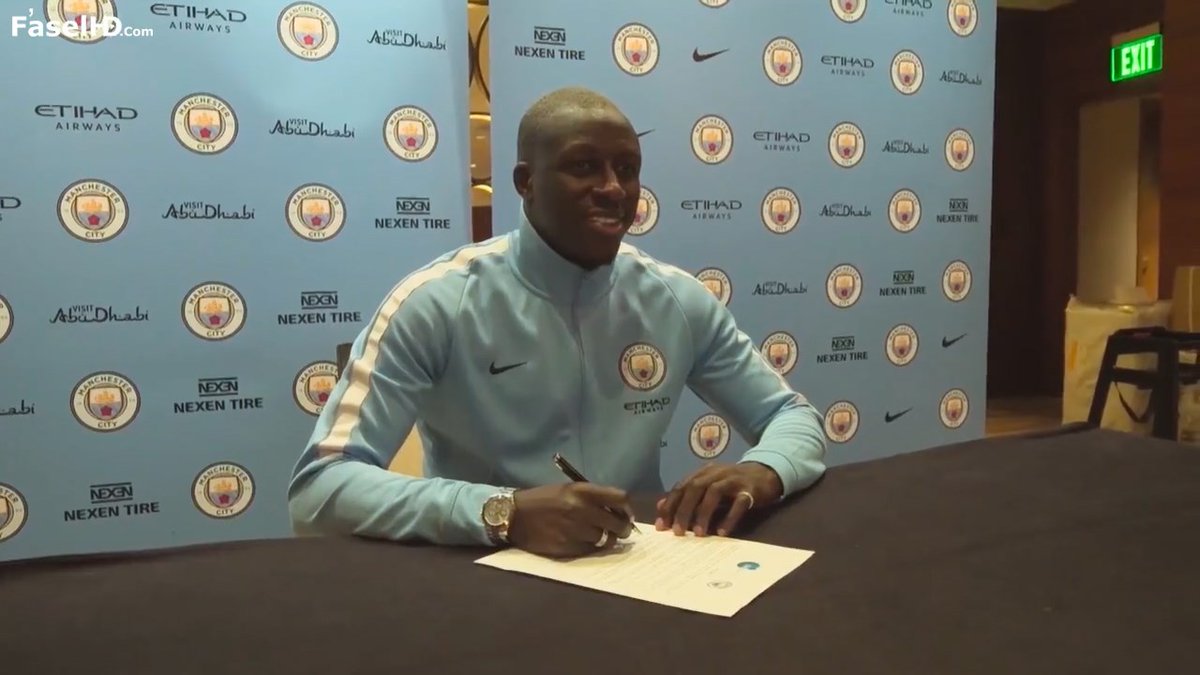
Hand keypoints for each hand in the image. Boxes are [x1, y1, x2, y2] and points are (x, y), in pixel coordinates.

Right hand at [507, 483, 634, 557]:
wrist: (514, 515)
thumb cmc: (544, 499)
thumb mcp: (568, 489)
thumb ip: (593, 497)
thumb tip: (617, 510)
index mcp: (582, 491)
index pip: (620, 498)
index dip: (627, 509)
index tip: (626, 514)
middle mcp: (581, 510)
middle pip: (618, 523)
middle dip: (623, 529)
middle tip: (621, 531)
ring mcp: (574, 530)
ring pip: (606, 540)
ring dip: (607, 540)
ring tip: (601, 537)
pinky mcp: (567, 547)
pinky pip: (590, 550)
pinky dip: (592, 548)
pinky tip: (584, 542)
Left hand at [656, 462, 782, 536]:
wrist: (765, 473)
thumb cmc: (732, 484)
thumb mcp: (707, 486)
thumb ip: (686, 496)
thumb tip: (660, 507)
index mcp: (703, 472)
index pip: (681, 487)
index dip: (670, 505)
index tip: (662, 526)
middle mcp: (716, 473)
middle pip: (694, 488)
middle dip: (683, 510)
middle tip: (677, 532)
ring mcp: (733, 480)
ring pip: (714, 493)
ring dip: (703, 513)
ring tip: (698, 534)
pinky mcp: (750, 490)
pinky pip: (739, 503)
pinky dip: (729, 518)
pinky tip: (722, 532)